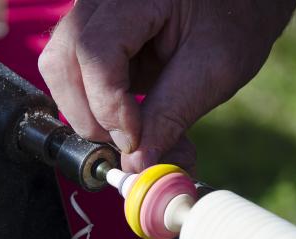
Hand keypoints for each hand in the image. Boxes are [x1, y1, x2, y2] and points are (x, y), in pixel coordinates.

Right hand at [39, 0, 295, 171]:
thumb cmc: (234, 21)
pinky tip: (129, 116)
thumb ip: (170, 116)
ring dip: (88, 112)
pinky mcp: (91, 33)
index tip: (134, 142)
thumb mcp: (214, 70)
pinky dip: (94, 104)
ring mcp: (91, 13)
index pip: (94, 51)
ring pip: (59, 70)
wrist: (236, 2)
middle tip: (128, 144)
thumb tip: (135, 165)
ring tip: (131, 131)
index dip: (108, 104)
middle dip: (89, 115)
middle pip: (62, 62)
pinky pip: (72, 73)